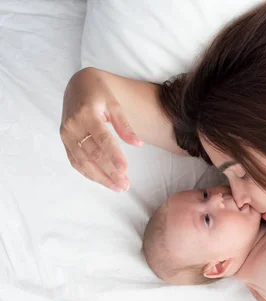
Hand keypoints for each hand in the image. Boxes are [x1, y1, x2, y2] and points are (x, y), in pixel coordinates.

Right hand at [60, 68, 142, 191]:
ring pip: (83, 161)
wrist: (77, 86)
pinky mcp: (65, 141)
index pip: (102, 139)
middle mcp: (73, 126)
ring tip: (118, 187)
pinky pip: (75, 161)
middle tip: (125, 185)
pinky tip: (103, 181)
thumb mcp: (115, 104)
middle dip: (109, 171)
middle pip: (93, 154)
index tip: (125, 169)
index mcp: (87, 114)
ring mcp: (66, 135)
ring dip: (100, 177)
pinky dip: (88, 173)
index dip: (114, 155)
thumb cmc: (100, 94)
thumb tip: (138, 144)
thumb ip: (125, 125)